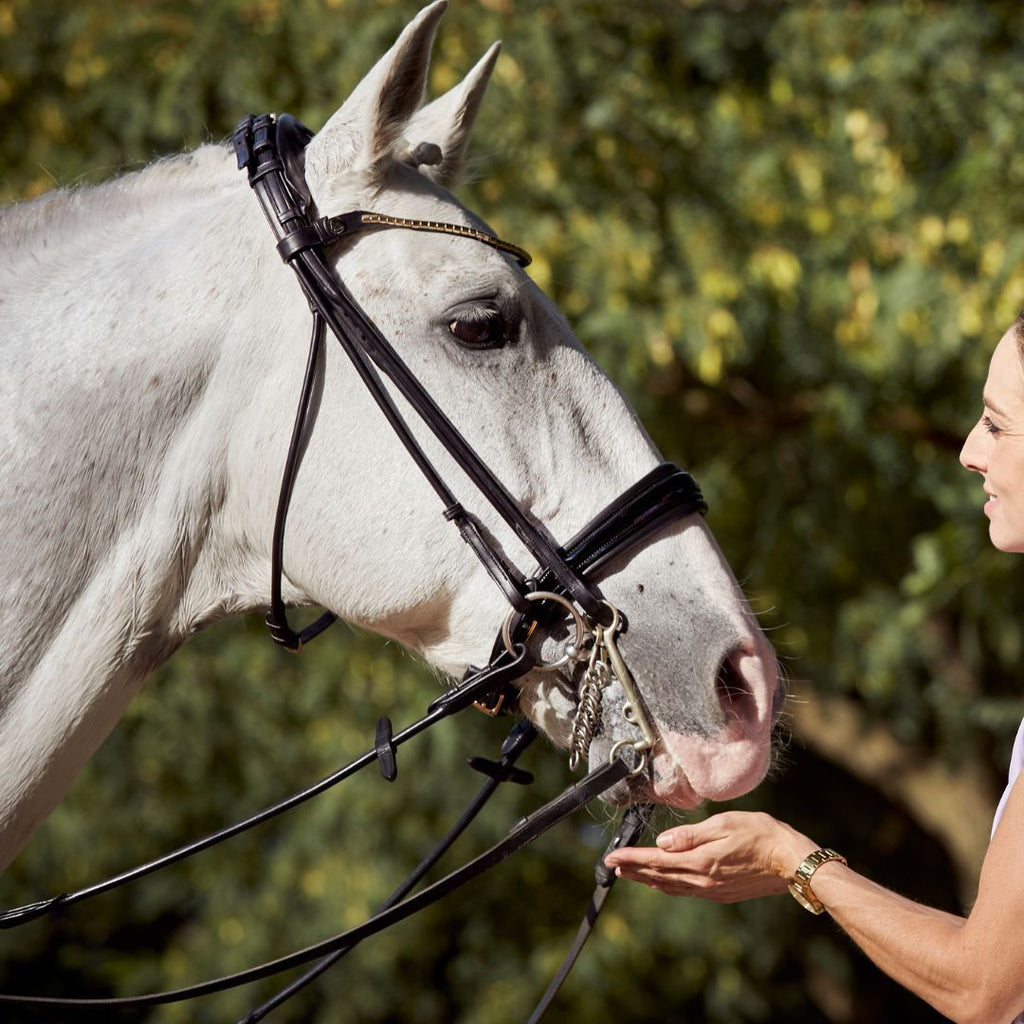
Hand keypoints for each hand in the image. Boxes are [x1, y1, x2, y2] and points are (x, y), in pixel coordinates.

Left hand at [603, 811, 818, 902]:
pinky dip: (668, 885)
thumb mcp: (724, 824)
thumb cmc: (761, 835)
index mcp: (700, 862)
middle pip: (659, 875)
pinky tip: (663, 882)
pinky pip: (686, 890)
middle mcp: (703, 880)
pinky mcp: (721, 893)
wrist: (791, 862)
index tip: (611, 857)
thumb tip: (662, 842)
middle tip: (612, 866)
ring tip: (630, 874)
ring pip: (671, 886)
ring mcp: (712, 890)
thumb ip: (691, 835)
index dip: (631, 859)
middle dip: (634, 870)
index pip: (656, 860)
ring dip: (648, 879)